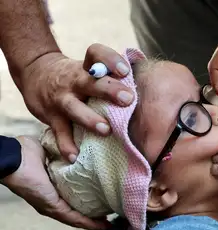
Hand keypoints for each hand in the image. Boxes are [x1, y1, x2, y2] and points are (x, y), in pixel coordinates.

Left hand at [1, 136, 108, 229]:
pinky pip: (73, 218)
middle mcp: (52, 200)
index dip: (88, 199)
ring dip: (93, 221)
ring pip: (77, 218)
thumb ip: (65, 151)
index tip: (103, 198)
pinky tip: (101, 223)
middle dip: (94, 214)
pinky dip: (88, 222)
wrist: (16, 158)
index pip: (73, 197)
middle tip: (110, 212)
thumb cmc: (27, 152)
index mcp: (53, 187)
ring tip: (108, 221)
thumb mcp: (53, 151)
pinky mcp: (52, 207)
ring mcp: (52, 205)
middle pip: (77, 211)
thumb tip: (79, 145)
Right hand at [17, 44, 132, 161]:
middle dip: (109, 90)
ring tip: (106, 130)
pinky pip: (59, 132)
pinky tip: (75, 156)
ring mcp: (61, 99)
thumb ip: (112, 76)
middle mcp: (74, 81)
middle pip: (91, 82)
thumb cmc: (76, 76)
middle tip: (127, 99)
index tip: (125, 70)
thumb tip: (149, 83)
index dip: (110, 59)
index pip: (96, 54)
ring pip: (74, 108)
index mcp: (86, 67)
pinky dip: (66, 145)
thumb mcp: (89, 68)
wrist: (37, 74)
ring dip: (90, 119)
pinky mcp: (52, 117)